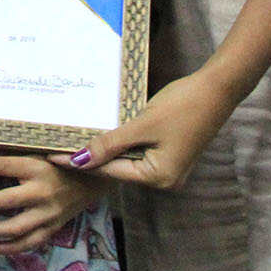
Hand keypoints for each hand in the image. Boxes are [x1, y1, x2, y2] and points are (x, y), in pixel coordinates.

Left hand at [0, 151, 108, 253]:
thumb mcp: (38, 151)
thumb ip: (13, 154)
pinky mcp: (53, 227)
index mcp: (37, 167)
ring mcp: (49, 213)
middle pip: (4, 201)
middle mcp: (43, 192)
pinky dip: (9, 248)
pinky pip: (30, 243)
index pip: (1, 166)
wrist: (94, 178)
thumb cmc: (60, 159)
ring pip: (14, 228)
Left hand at [54, 66, 239, 189]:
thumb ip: (110, 144)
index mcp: (158, 179)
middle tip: (58, 147)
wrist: (217, 90)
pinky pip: (138, 153)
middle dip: (91, 159)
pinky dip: (122, 145)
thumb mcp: (142, 125)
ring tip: (74, 141)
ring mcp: (169, 169)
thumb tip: (79, 161)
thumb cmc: (182, 106)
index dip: (80, 163)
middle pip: (118, 170)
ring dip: (105, 151)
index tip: (53, 156)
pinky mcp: (171, 155)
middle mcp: (164, 181)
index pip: (109, 172)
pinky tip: (103, 135)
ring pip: (127, 161)